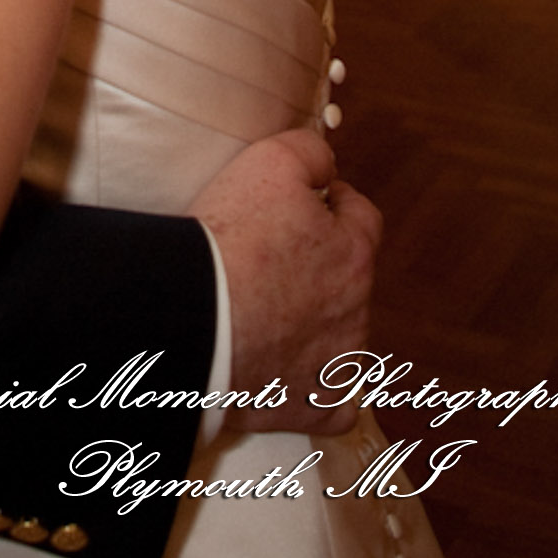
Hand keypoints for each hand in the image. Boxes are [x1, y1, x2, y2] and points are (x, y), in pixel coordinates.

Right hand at [189, 128, 380, 434]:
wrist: (195, 318)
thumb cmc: (232, 239)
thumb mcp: (270, 161)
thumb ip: (311, 151)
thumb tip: (327, 164)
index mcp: (355, 254)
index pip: (362, 218)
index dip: (335, 203)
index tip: (308, 202)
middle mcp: (357, 311)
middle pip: (349, 277)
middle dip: (321, 263)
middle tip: (272, 255)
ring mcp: (339, 364)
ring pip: (339, 335)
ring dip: (315, 320)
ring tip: (265, 309)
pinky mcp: (315, 406)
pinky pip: (333, 400)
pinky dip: (315, 385)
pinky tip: (288, 369)